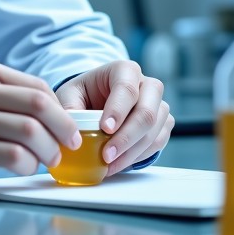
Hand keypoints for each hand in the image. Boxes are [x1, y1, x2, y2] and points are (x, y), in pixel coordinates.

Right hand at [0, 56, 81, 179]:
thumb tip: (43, 109)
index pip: (36, 85)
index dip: (59, 109)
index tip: (66, 126)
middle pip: (40, 105)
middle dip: (64, 129)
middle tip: (69, 144)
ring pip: (30, 131)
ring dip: (48, 150)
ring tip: (47, 160)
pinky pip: (12, 156)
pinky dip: (26, 165)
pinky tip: (23, 167)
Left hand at [54, 60, 172, 174]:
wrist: (97, 100)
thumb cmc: (85, 94)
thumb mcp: (70, 94)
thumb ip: (70, 109)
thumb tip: (71, 132)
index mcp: (124, 70)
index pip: (127, 88)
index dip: (118, 110)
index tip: (104, 129)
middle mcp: (147, 85)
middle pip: (147, 113)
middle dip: (126, 137)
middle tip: (106, 155)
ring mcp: (158, 104)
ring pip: (154, 131)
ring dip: (131, 152)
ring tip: (108, 164)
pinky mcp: (163, 123)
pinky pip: (158, 143)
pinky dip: (139, 156)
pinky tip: (120, 162)